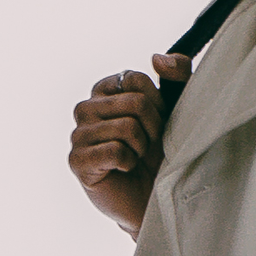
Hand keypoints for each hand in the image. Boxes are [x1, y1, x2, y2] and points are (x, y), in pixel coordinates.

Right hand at [67, 54, 191, 234]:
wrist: (154, 197)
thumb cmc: (162, 152)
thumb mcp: (178, 107)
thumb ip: (177, 75)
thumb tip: (156, 58)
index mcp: (105, 90)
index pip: (135, 79)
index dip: (157, 103)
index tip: (158, 123)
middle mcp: (86, 108)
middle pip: (133, 102)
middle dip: (153, 128)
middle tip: (148, 146)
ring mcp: (78, 134)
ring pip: (126, 127)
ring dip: (142, 147)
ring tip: (136, 158)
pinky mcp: (77, 161)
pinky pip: (114, 151)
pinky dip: (128, 162)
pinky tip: (123, 169)